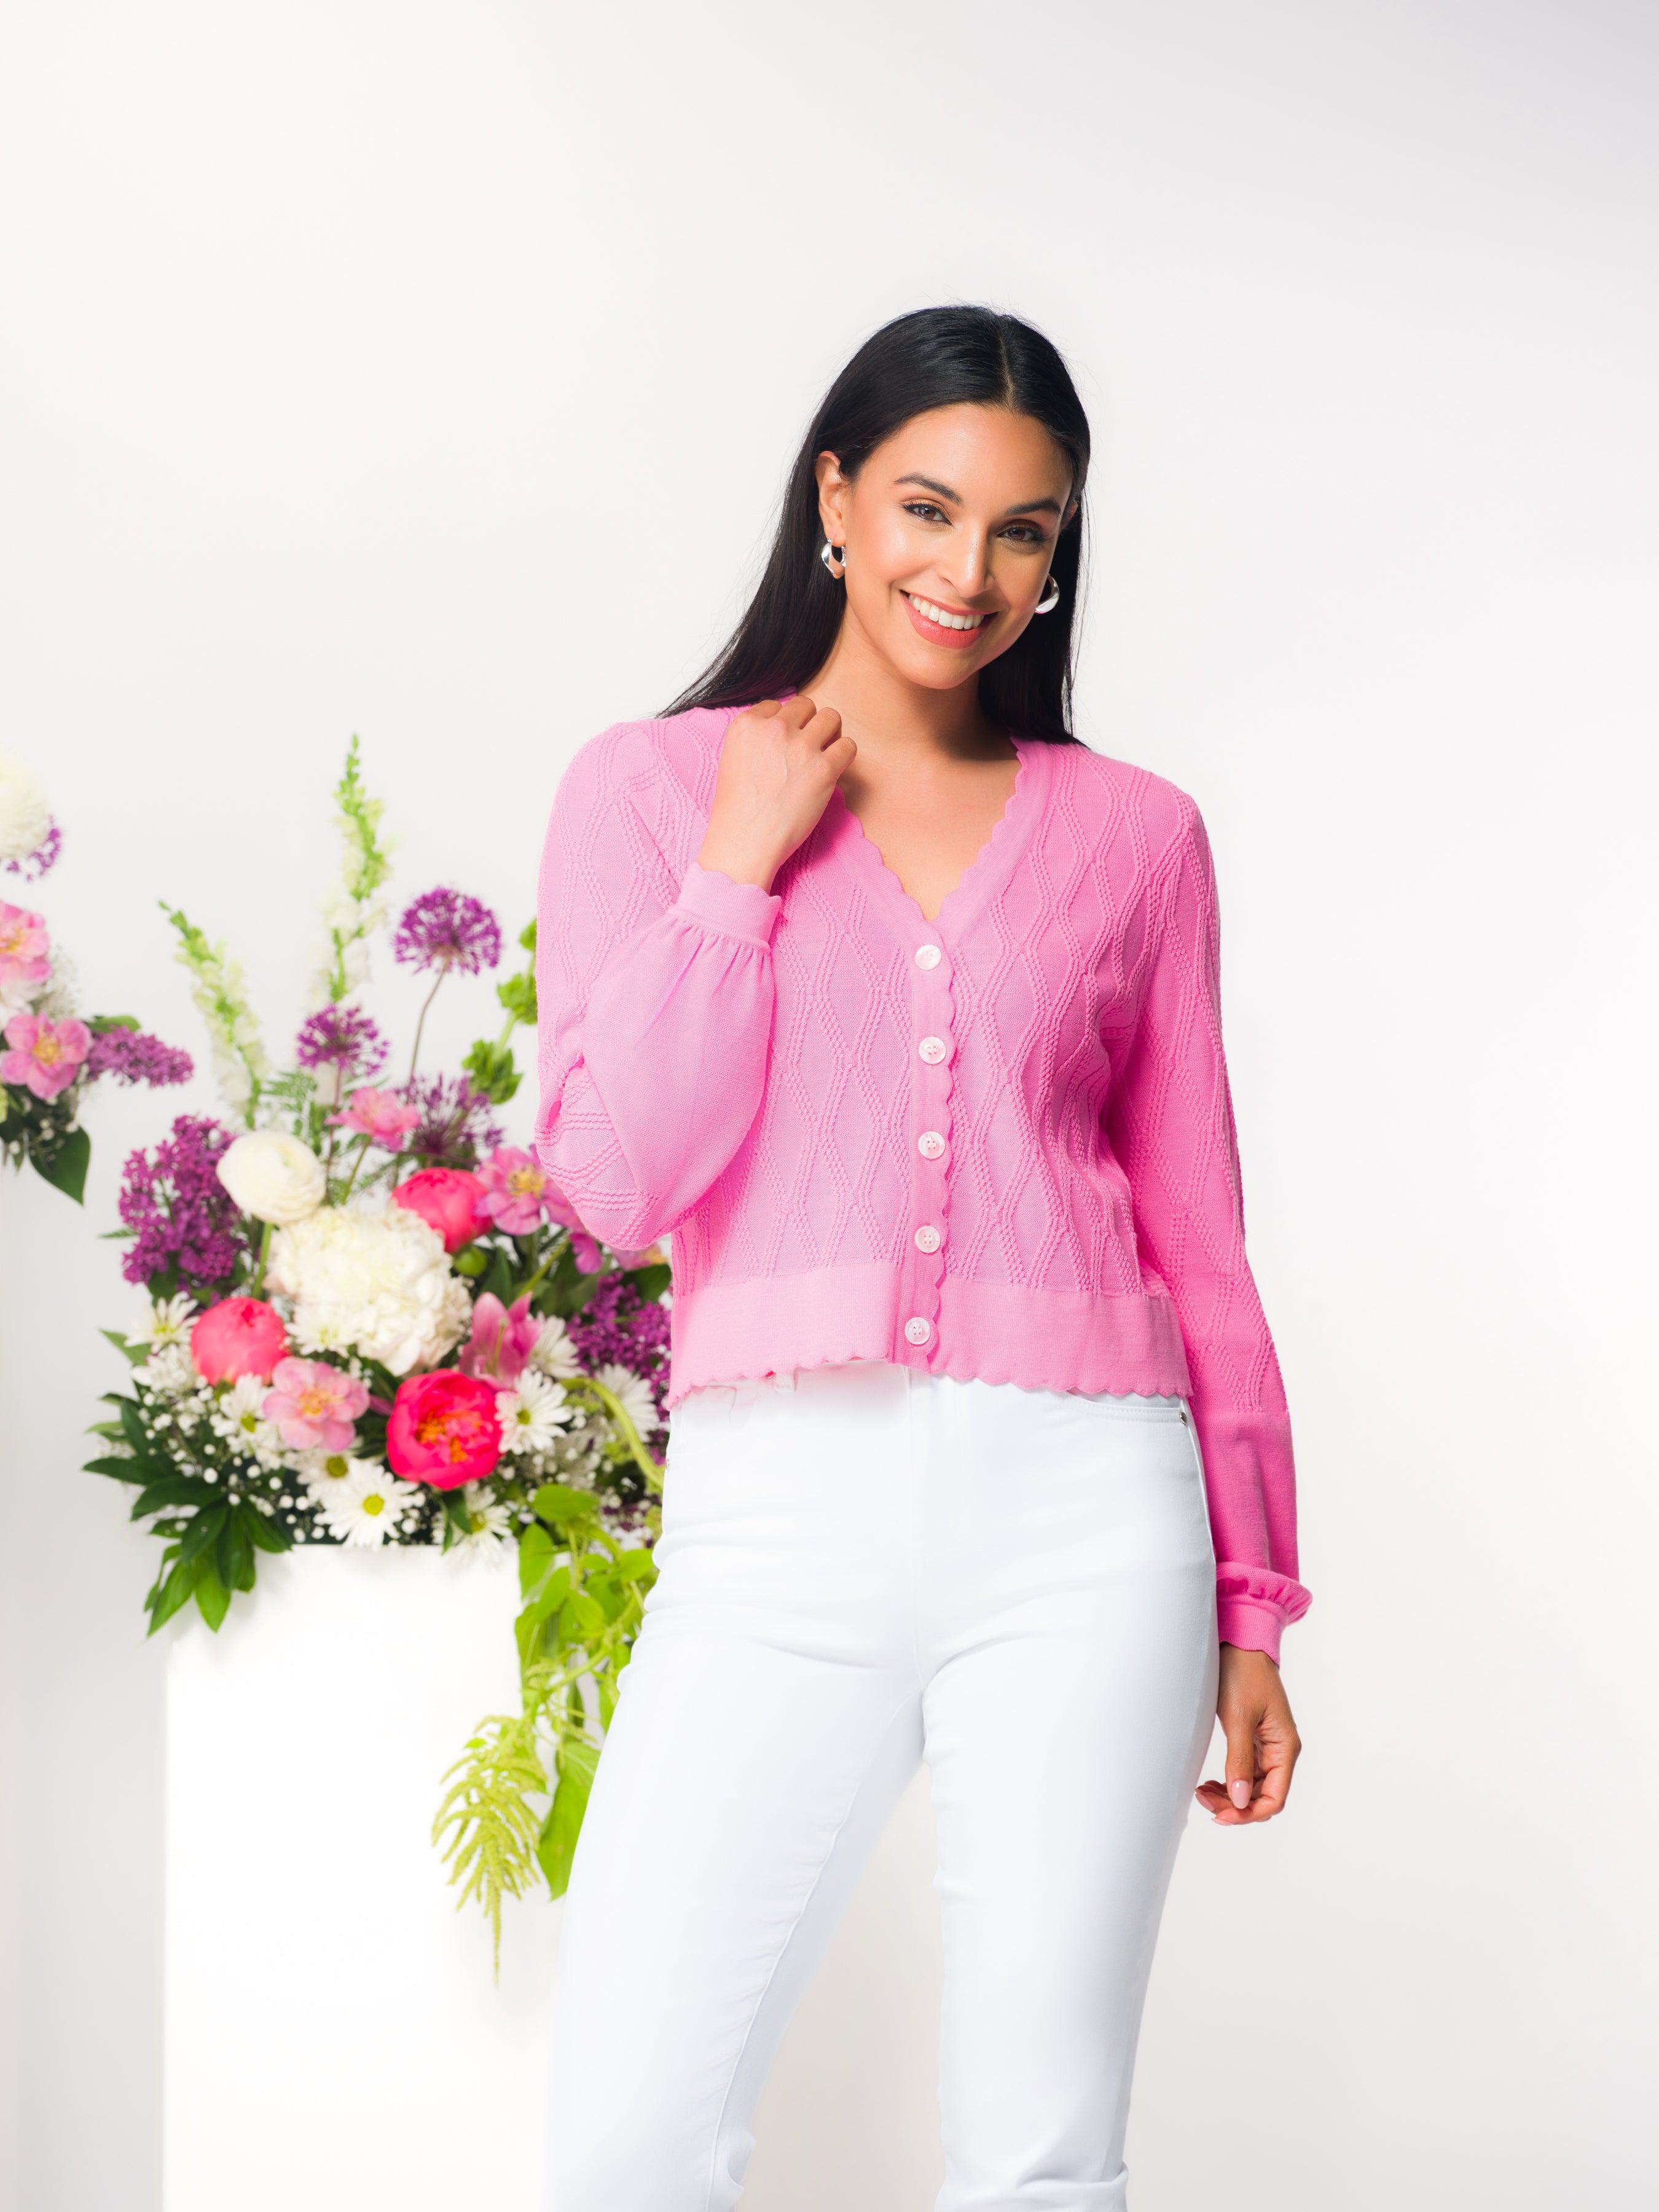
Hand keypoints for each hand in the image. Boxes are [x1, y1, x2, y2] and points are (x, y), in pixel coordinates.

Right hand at [696, 695, 855, 893]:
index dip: (784, 724)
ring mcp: (801, 747)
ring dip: (830, 734)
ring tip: (823, 755)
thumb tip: (781, 727)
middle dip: (809, 724)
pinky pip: (848, 746)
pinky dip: (843, 756)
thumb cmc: (736, 810)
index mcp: (747, 724)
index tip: (783, 745)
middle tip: (807, 749)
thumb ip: (755, 737)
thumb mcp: (732, 758)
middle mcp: (774, 729)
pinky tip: (832, 770)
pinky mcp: (824, 769)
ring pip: (831, 717)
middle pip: (806, 705)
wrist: (745, 842)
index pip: (777, 705)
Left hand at [1194, 1643, 1301, 1825]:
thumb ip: (1239, 1760)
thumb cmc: (1243, 1674)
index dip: (1249, 1813)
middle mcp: (1279, 1751)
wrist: (1239, 1643)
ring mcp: (1266, 1746)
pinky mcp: (1252, 1739)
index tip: (1220, 1815)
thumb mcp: (1239, 1718)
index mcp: (1285, 1747)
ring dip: (1229, 1795)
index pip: (1274, 1798)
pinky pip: (1243, 1771)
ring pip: (1250, 1787)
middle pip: (1261, 1796)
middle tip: (1202, 1800)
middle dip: (1234, 1806)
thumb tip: (1239, 1801)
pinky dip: (1228, 1781)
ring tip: (1202, 1792)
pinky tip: (1209, 1783)